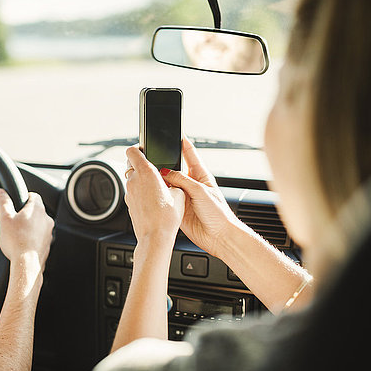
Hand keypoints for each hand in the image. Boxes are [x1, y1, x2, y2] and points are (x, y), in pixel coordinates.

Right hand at [0, 189, 53, 271]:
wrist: (26, 263)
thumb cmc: (17, 240)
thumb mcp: (5, 218)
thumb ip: (3, 203)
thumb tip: (1, 193)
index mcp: (37, 208)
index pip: (33, 195)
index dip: (24, 197)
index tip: (17, 202)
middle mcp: (46, 219)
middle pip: (36, 211)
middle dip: (26, 214)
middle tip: (14, 220)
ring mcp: (49, 232)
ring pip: (39, 225)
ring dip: (30, 227)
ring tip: (17, 234)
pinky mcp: (47, 244)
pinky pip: (40, 237)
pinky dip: (33, 238)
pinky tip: (23, 244)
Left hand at [125, 146, 184, 251]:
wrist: (155, 237)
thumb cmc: (167, 217)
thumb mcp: (179, 194)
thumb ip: (173, 181)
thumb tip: (173, 180)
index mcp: (146, 172)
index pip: (132, 150)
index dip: (137, 147)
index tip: (144, 149)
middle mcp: (134, 180)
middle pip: (131, 163)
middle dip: (141, 164)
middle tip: (153, 169)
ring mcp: (129, 192)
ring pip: (132, 178)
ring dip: (141, 179)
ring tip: (155, 187)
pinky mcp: (128, 203)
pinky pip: (133, 191)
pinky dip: (140, 192)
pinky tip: (151, 200)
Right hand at [161, 137, 244, 257]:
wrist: (218, 237)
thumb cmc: (219, 214)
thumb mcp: (201, 191)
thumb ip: (182, 180)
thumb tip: (166, 172)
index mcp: (201, 176)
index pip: (191, 155)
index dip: (183, 143)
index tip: (176, 133)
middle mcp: (191, 184)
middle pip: (176, 167)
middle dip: (166, 161)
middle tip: (155, 154)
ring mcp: (183, 196)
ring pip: (167, 183)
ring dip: (160, 179)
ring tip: (152, 173)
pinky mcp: (177, 207)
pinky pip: (165, 197)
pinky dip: (159, 194)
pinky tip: (153, 190)